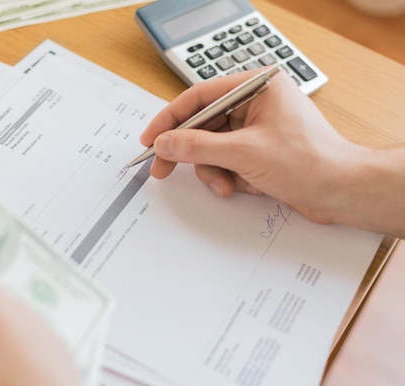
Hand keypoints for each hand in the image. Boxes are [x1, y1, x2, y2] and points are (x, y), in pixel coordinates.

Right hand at [140, 68, 370, 224]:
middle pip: (203, 125)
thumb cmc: (309, 162)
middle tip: (162, 168)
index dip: (170, 119)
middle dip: (189, 152)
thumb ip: (197, 146)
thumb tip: (165, 143)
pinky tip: (245, 186)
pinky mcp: (259, 150)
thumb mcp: (243, 153)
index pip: (200, 97)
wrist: (341, 191)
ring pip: (212, 147)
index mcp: (256, 86)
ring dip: (214, 170)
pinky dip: (229, 176)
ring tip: (226, 185)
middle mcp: (255, 102)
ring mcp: (257, 127)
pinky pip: (227, 160)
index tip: (151, 138)